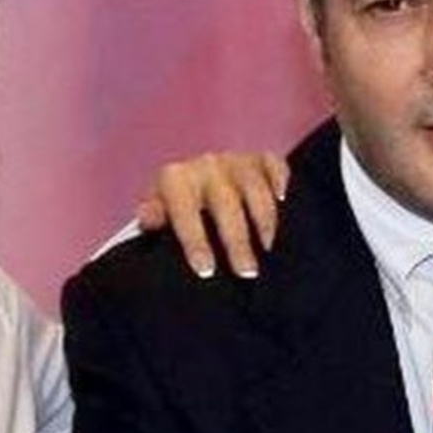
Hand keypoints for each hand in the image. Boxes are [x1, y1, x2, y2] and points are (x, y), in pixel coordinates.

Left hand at [137, 151, 288, 278]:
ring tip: (268, 250)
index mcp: (176, 179)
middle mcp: (206, 165)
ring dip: (264, 220)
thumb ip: (153, 219)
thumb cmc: (178, 208)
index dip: (195, 241)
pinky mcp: (260, 159)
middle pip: (225, 203)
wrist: (198, 180)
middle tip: (246, 273)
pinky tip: (284, 202)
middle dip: (236, 240)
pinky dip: (281, 181)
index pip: (185, 211)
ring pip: (254, 188)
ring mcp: (236, 160)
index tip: (206, 271)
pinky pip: (274, 166)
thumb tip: (148, 219)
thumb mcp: (159, 214)